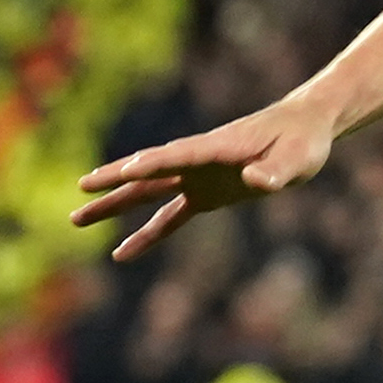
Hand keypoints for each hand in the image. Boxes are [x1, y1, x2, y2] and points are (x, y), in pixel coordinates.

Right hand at [71, 98, 339, 261]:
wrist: (305, 130)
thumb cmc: (304, 140)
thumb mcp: (299, 157)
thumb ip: (277, 170)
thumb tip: (254, 181)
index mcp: (219, 147)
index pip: (180, 155)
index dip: (154, 162)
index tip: (125, 169)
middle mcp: (199, 161)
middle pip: (151, 171)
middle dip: (117, 179)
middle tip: (81, 187)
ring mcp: (198, 177)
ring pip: (149, 192)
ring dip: (115, 204)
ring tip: (77, 218)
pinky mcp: (205, 194)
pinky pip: (170, 217)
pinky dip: (147, 234)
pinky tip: (122, 253)